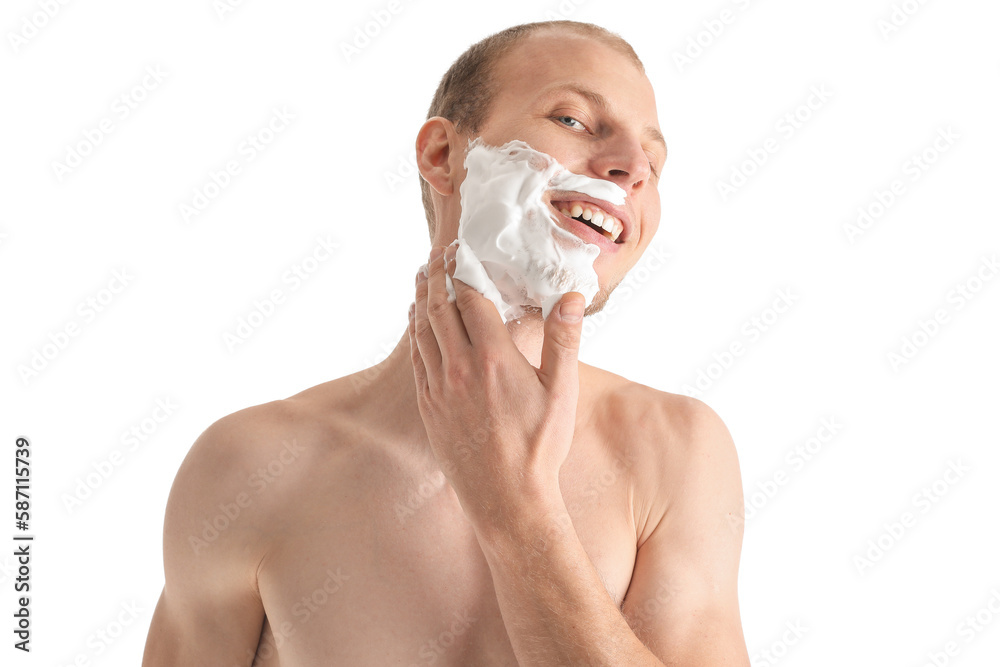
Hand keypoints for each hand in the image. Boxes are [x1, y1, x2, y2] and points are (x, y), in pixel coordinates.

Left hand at [407, 244, 585, 528]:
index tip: (462, 249)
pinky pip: (416, 358)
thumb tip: (571, 296)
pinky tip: (420, 323)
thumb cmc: (540, 448)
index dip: (464, 269)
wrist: (507, 500)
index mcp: (494, 359)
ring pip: (421, 330)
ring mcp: (439, 389)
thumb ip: (564, 340)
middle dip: (437, 275)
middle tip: (439, 254)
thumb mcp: (562, 393)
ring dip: (421, 299)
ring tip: (423, 277)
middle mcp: (459, 369)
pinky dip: (416, 332)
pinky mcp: (428, 407)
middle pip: (438, 306)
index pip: (471, 298)